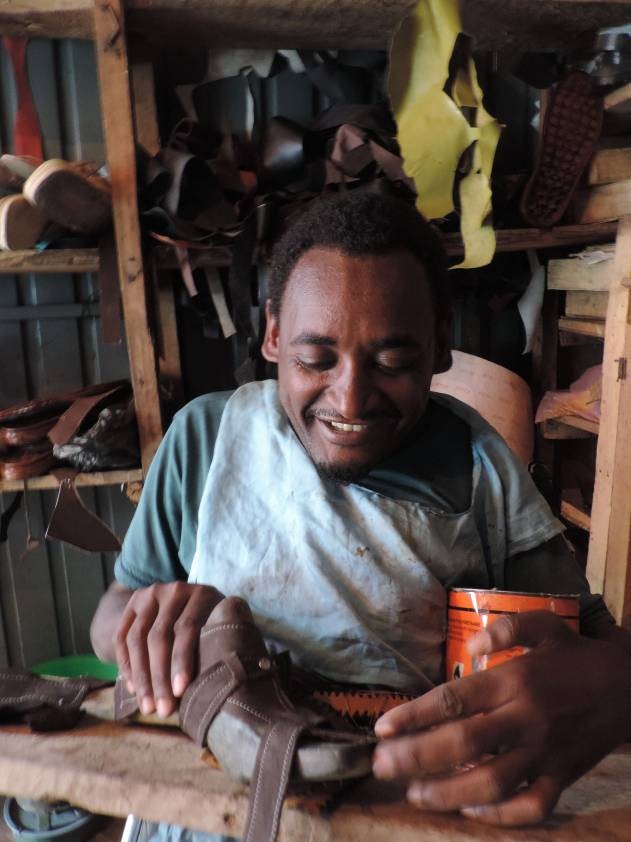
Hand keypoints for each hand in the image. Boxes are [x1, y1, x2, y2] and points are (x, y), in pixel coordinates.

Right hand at [115, 582, 222, 717]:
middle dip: (159, 677)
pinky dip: (126, 665)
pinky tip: (134, 689)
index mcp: (201, 593)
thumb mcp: (223, 626)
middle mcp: (173, 590)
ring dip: (141, 677)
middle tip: (163, 709)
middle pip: (159, 636)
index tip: (181, 691)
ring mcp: (149, 595)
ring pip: (137, 639)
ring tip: (147, 707)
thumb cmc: (215, 624)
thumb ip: (220, 644)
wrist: (190, 598)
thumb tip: (219, 687)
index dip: (182, 660)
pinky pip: (122, 638)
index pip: (187, 628)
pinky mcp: (131, 605)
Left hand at [372, 611, 630, 825]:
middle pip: (464, 744)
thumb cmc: (574, 654)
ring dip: (448, 792)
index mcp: (516, 680)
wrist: (628, 688)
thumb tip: (471, 645)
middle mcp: (526, 719)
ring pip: (492, 782)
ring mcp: (545, 753)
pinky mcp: (562, 778)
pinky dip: (500, 815)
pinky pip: (531, 806)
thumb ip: (506, 629)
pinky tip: (470, 812)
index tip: (382, 728)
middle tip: (382, 766)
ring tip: (414, 794)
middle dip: (417, 757)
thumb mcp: (544, 625)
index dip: (414, 716)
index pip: (455, 700)